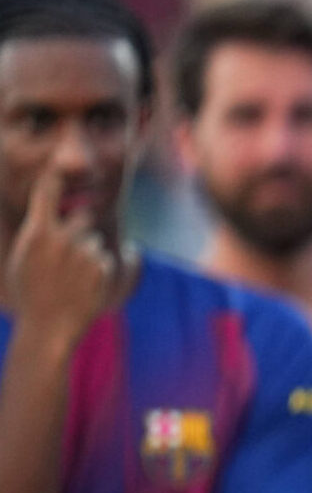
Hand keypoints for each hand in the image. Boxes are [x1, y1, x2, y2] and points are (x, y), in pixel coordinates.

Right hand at [6, 166, 129, 348]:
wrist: (48, 327)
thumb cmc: (31, 291)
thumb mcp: (24, 256)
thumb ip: (40, 231)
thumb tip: (54, 213)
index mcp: (37, 233)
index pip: (48, 190)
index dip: (57, 176)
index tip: (63, 166)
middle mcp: (62, 238)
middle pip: (84, 216)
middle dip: (82, 229)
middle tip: (69, 254)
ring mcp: (84, 252)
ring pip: (96, 240)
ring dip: (90, 253)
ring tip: (73, 277)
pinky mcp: (103, 267)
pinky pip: (107, 257)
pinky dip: (101, 267)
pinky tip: (85, 285)